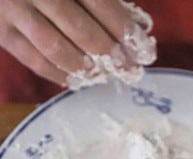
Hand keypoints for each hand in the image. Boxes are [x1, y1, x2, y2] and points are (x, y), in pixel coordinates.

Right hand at [0, 0, 155, 86]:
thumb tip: (138, 27)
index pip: (98, 2)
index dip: (122, 28)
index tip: (141, 49)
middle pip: (79, 28)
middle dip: (108, 53)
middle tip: (126, 69)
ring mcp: (15, 11)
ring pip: (55, 47)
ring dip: (84, 67)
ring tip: (102, 75)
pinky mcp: (3, 32)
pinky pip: (34, 60)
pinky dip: (59, 74)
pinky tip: (77, 80)